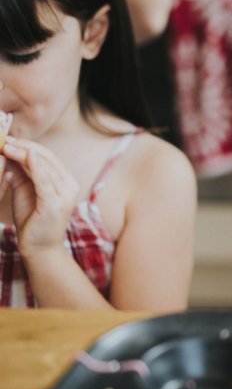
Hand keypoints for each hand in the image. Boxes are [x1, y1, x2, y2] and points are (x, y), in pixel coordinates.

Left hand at [0, 137, 79, 257]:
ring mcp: (65, 194)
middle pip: (47, 158)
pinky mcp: (55, 203)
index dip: (29, 146)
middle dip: (25, 147)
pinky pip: (45, 180)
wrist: (39, 248)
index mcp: (65, 182)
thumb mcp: (25, 191)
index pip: (48, 157)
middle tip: (5, 140)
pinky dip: (36, 166)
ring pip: (45, 166)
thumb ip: (22, 174)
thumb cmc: (33, 222)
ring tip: (7, 146)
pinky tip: (26, 155)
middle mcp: (69, 185)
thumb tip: (10, 155)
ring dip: (24, 153)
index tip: (9, 140)